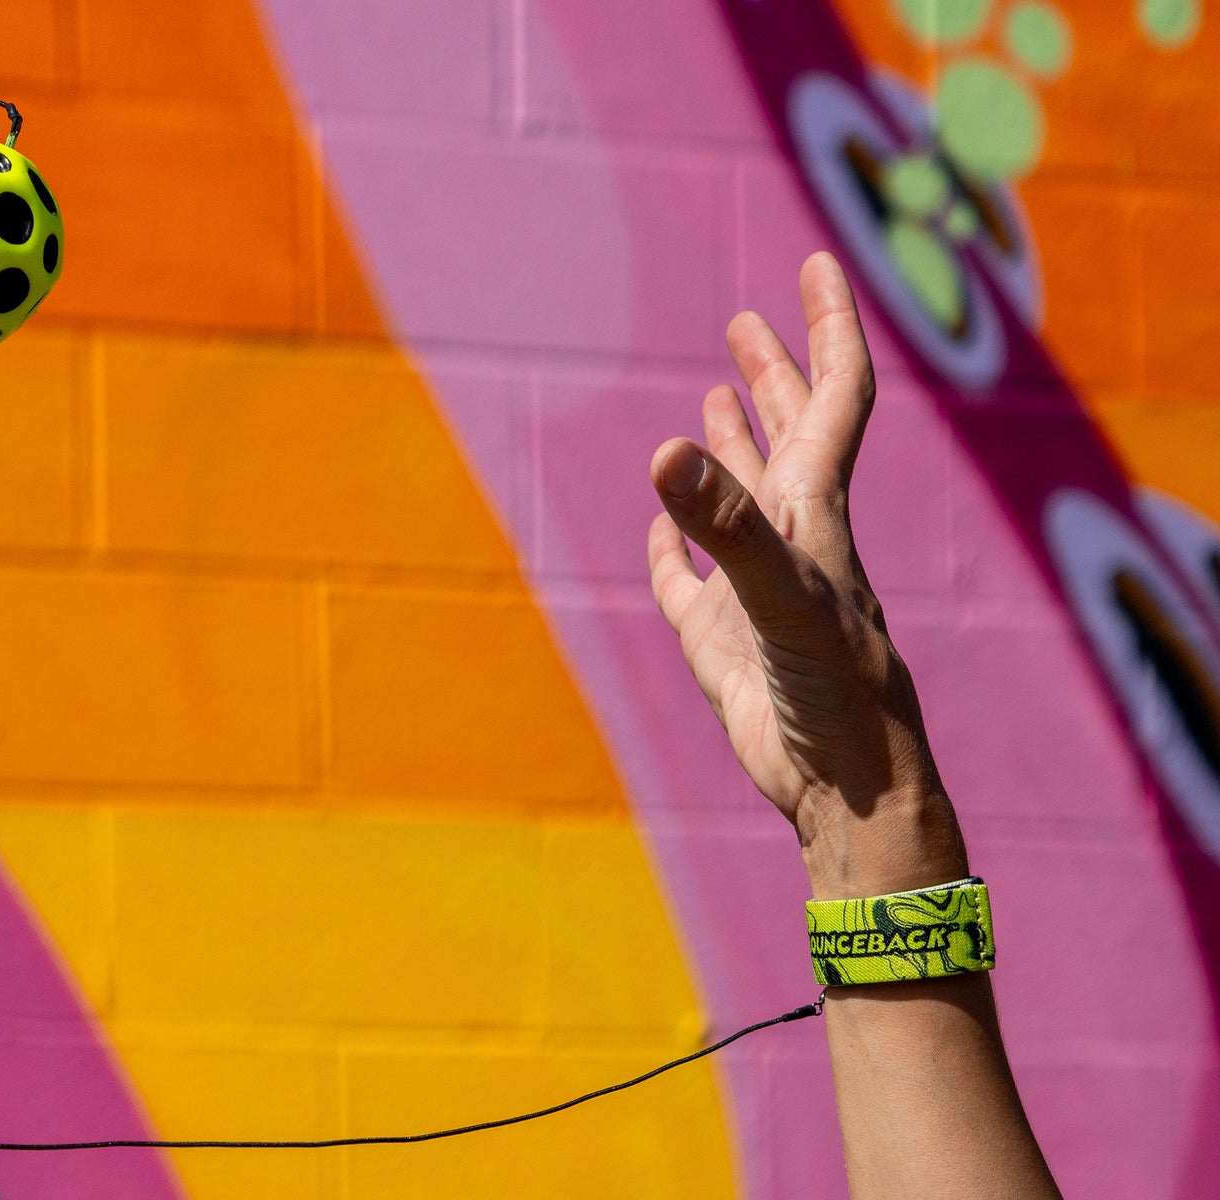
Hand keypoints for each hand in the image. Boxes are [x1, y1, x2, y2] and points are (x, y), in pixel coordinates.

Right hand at [646, 252, 966, 899]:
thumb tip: (666, 452)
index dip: (828, 328)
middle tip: (745, 323)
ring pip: (741, 499)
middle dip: (772, 374)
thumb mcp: (782, 597)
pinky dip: (674, 547)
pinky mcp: (721, 639)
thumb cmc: (836, 690)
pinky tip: (662, 530)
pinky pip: (688, 578)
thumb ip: (725, 526)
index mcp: (816, 510)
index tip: (814, 265)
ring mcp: (755, 588)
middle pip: (789, 435)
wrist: (845, 786)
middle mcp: (790, 537)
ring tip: (711, 401)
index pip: (834, 396)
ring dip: (730, 446)